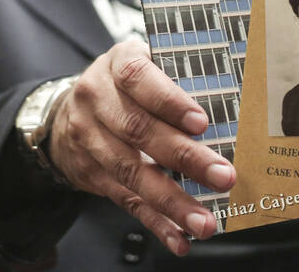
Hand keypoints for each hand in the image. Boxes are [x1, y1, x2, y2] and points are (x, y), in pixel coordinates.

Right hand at [48, 40, 235, 255]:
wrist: (68, 108)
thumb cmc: (126, 83)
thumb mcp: (146, 61)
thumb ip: (177, 75)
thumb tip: (230, 104)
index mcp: (117, 63)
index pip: (139, 78)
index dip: (169, 101)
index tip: (201, 122)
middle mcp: (97, 99)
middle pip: (139, 131)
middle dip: (185, 157)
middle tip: (221, 176)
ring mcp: (90, 138)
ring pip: (132, 172)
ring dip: (172, 201)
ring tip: (203, 220)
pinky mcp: (92, 173)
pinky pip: (126, 199)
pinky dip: (155, 222)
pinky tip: (178, 237)